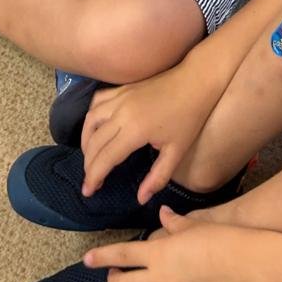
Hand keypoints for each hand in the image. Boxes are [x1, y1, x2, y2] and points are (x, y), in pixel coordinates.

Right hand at [81, 70, 215, 199]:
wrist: (195, 82)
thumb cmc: (189, 119)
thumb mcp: (177, 152)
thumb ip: (157, 178)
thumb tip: (140, 199)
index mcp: (135, 131)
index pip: (105, 158)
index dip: (93, 177)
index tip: (88, 191)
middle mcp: (121, 113)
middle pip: (94, 141)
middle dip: (88, 164)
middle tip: (90, 180)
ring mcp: (120, 97)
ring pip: (90, 119)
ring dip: (85, 140)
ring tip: (90, 156)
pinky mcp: (122, 88)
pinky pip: (97, 101)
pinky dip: (91, 116)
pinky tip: (94, 127)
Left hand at [85, 210, 262, 281]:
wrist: (249, 266)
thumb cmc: (222, 238)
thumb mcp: (194, 224)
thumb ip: (173, 222)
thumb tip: (163, 213)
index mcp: (158, 254)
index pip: (120, 256)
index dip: (101, 258)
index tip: (88, 260)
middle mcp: (159, 281)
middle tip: (118, 277)